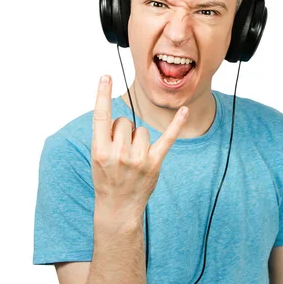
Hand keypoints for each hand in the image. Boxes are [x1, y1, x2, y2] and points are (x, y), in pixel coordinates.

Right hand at [91, 74, 187, 218]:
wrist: (118, 207)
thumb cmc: (107, 179)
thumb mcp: (97, 158)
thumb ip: (106, 137)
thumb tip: (122, 118)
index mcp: (99, 150)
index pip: (101, 116)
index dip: (102, 95)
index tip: (106, 76)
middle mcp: (118, 154)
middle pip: (125, 122)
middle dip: (124, 131)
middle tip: (121, 151)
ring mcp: (138, 159)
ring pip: (142, 130)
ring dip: (139, 139)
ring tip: (133, 158)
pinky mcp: (154, 162)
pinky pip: (168, 138)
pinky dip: (176, 124)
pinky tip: (185, 110)